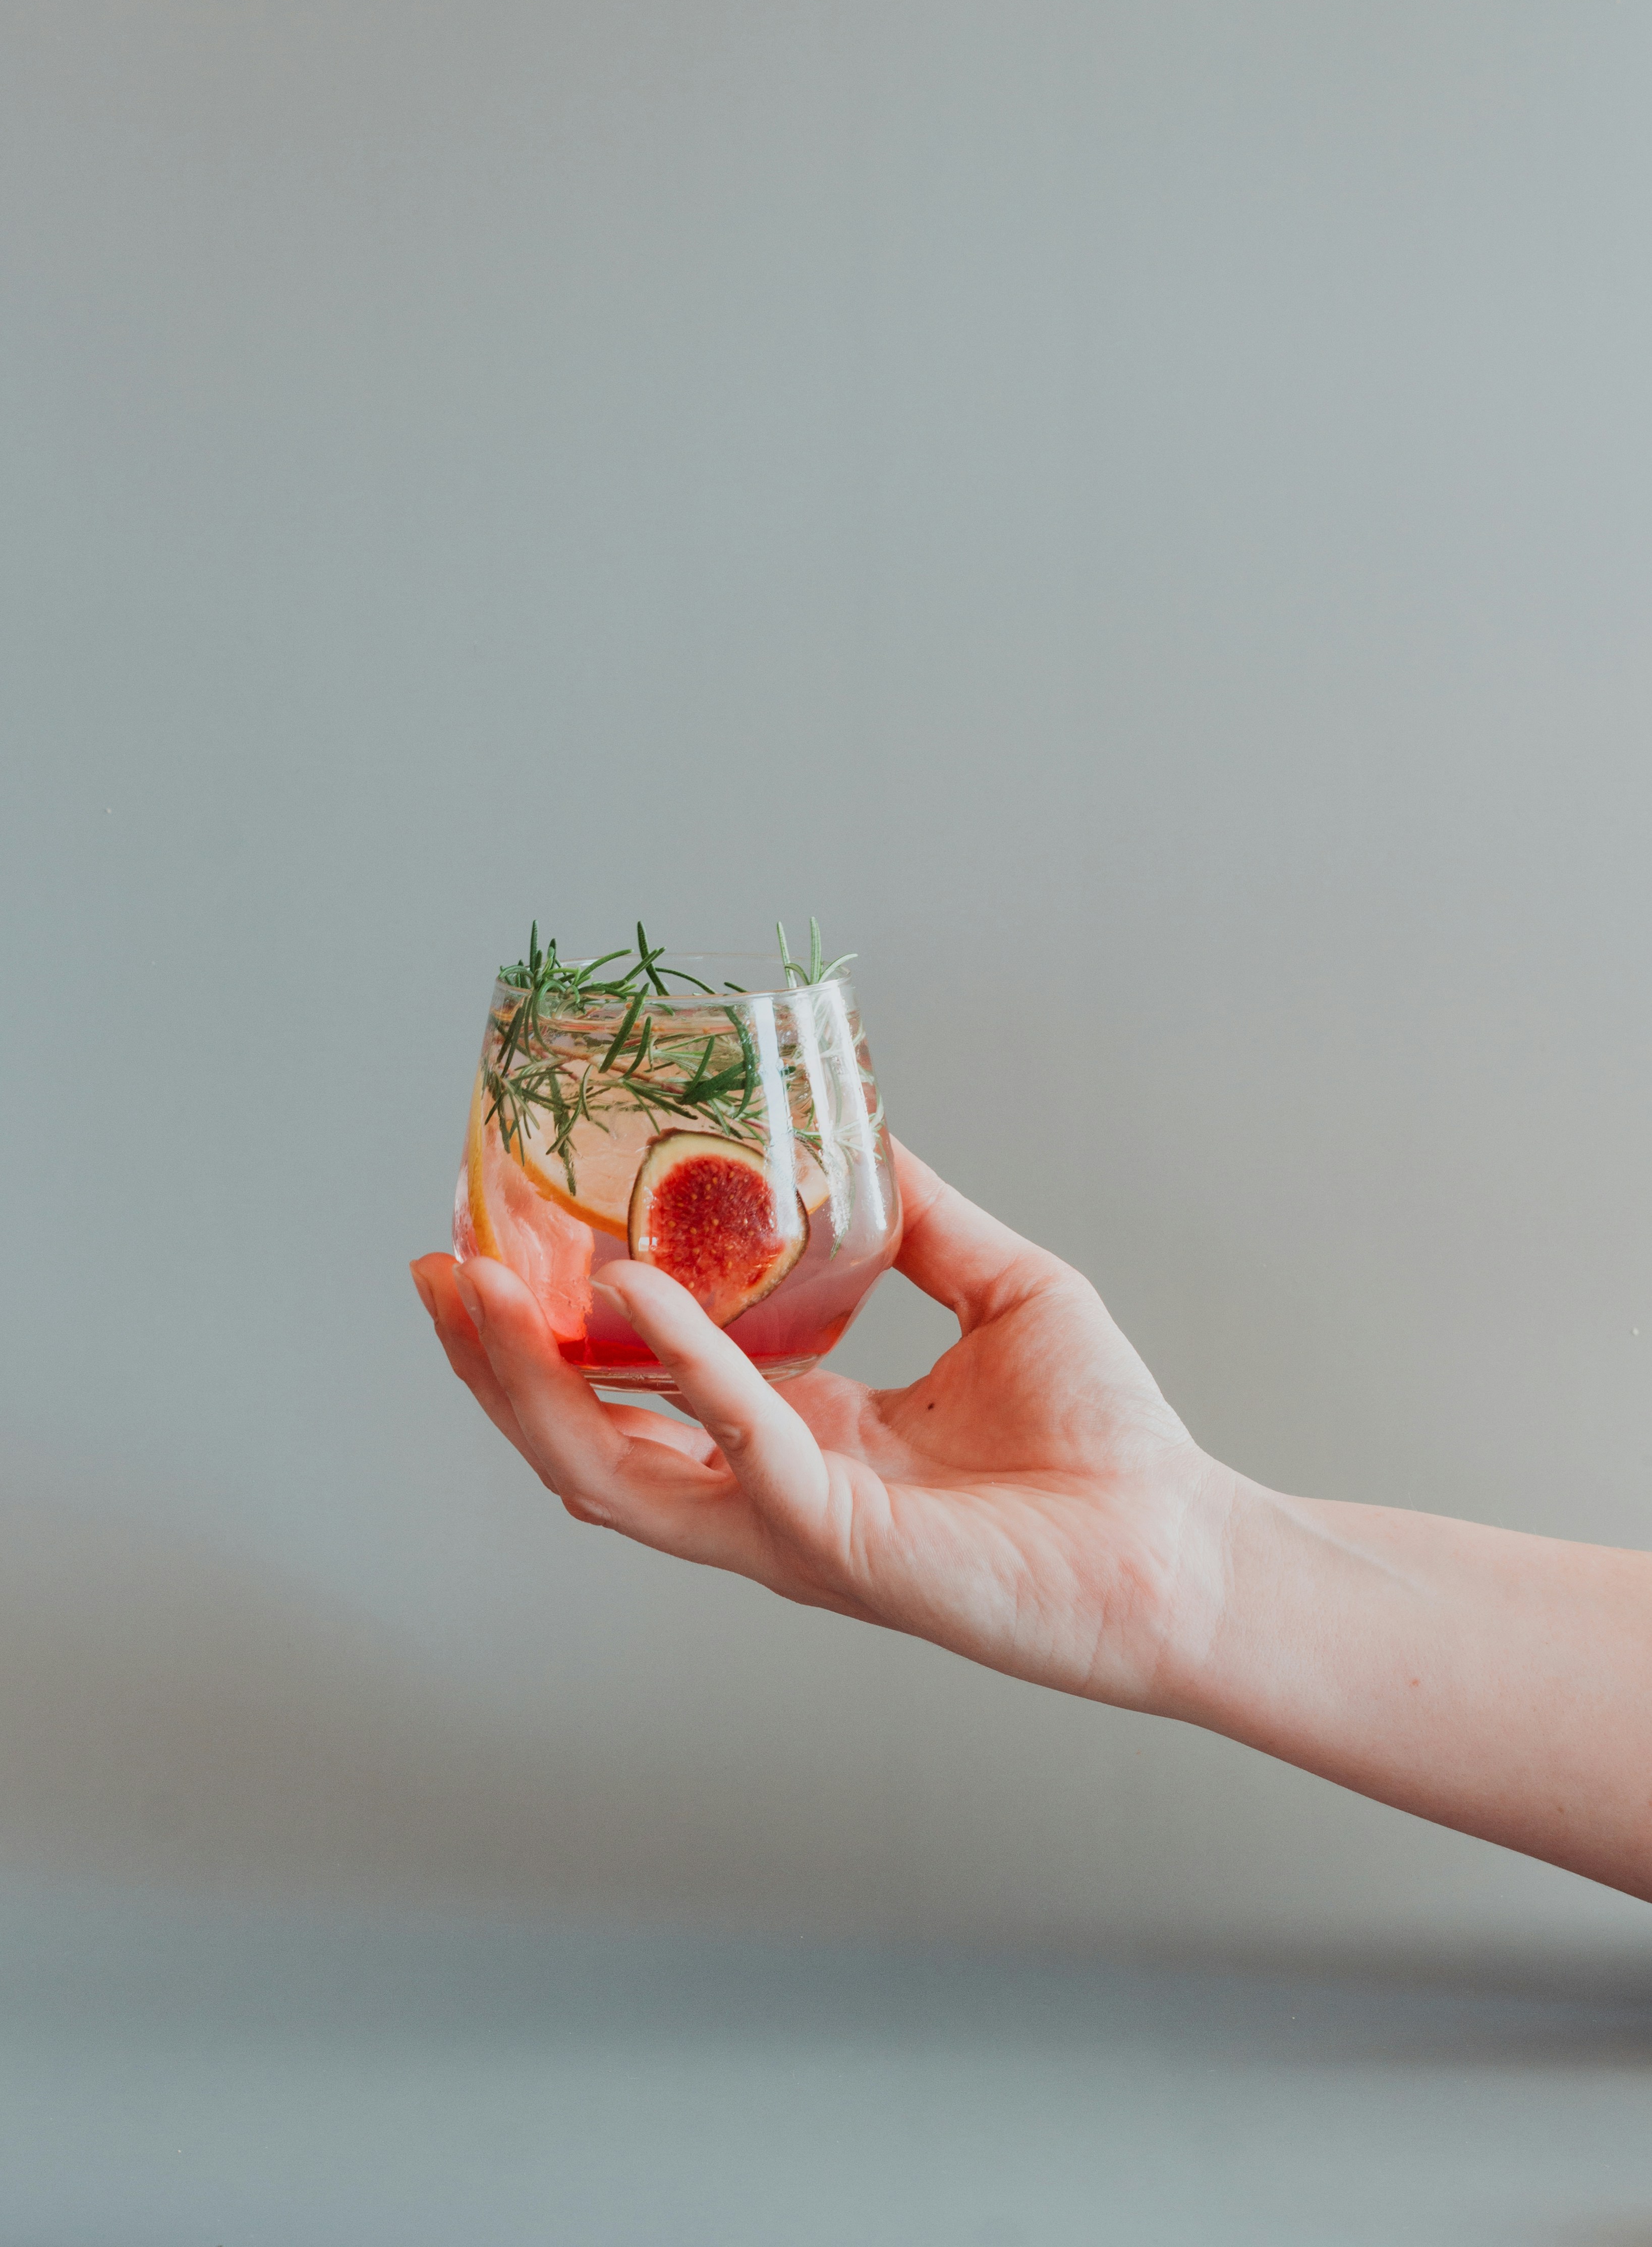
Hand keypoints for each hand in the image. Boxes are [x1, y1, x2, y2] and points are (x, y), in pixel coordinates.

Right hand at [410, 1141, 1227, 1709]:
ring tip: (470, 1289)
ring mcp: (791, 1528)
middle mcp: (771, 1493)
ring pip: (611, 1470)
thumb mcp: (1000, 1289)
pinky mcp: (838, 1545)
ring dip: (529, 1381)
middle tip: (432, 1271)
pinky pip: (734, 1442)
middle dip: (494, 1364)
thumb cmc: (1107, 1439)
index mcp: (799, 1438)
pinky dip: (679, 1363)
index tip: (497, 1245)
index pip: (640, 1395)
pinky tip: (634, 1288)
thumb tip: (863, 1134)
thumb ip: (921, 1221)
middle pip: (587, 1439)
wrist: (1186, 1543)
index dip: (557, 1331)